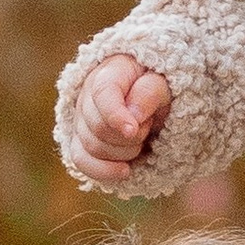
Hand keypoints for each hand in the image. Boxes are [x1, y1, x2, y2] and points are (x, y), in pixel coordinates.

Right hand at [69, 54, 171, 182]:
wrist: (150, 98)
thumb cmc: (157, 87)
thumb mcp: (163, 84)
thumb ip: (149, 93)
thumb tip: (133, 116)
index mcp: (108, 73)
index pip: (102, 93)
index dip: (115, 115)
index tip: (133, 131)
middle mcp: (87, 95)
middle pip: (97, 127)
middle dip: (129, 137)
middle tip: (148, 129)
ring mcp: (81, 120)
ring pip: (92, 147)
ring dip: (123, 152)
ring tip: (141, 141)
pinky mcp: (81, 141)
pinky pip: (81, 161)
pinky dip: (103, 171)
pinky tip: (125, 172)